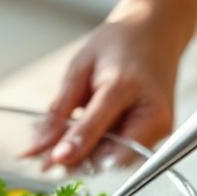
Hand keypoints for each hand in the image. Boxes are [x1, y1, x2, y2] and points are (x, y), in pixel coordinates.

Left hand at [24, 9, 183, 165]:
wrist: (156, 33)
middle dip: (77, 161)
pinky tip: (78, 144)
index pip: (99, 124)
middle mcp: (151, 111)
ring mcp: (159, 127)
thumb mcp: (80, 69)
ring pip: (115, 160)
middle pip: (110, 154)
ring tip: (56, 152)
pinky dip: (99, 152)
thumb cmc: (119, 44)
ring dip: (85, 160)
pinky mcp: (158, 135)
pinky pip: (123, 153)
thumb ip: (60, 110)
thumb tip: (37, 148)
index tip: (52, 161)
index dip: (75, 145)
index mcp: (127, 85)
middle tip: (45, 162)